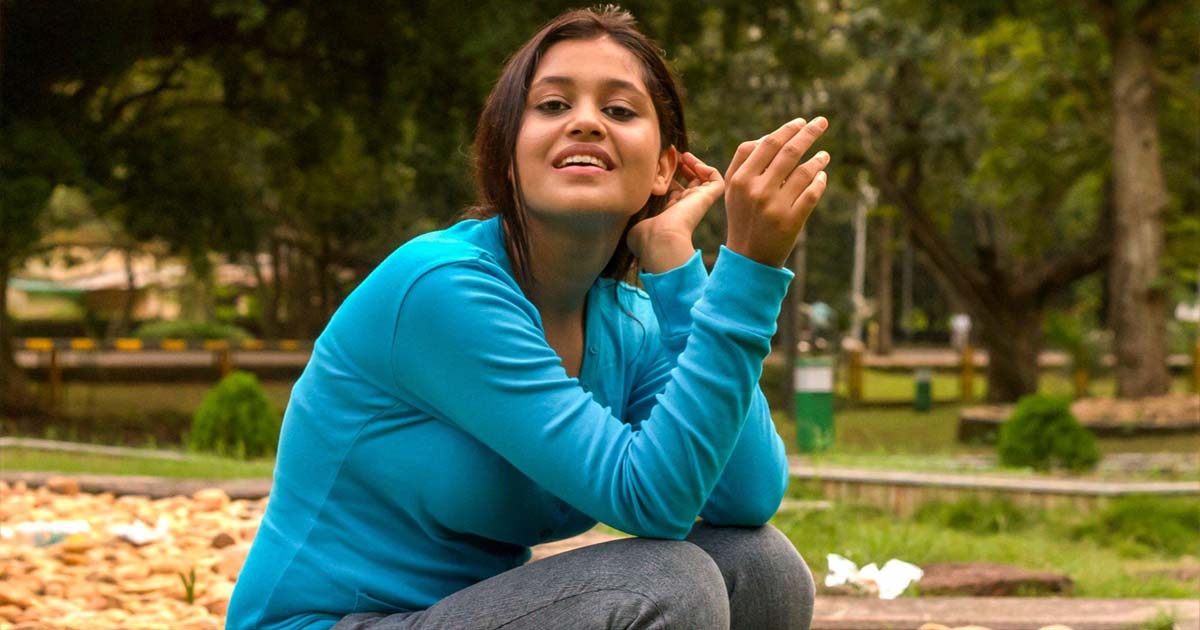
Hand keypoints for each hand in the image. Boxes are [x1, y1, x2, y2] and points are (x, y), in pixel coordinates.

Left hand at [628, 151, 724, 272]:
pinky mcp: (707, 198)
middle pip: (690, 182)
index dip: (669, 175)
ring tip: (684, 155)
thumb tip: (620, 200)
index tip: (658, 163)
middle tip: (673, 155)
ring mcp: (697, 202)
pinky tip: (693, 164)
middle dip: (683, 166)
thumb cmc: (644, 234)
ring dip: (696, 164)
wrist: (659, 239)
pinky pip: (717, 180)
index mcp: (669, 213)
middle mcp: (685, 207)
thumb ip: (631, 206)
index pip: (674, 190)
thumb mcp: (634, 216)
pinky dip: (708, 169)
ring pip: (704, 179)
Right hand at [724, 117, 829, 267]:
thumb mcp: (733, 188)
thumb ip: (744, 159)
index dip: (787, 129)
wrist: (748, 257)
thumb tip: (772, 135)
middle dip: (809, 133)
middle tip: (822, 122)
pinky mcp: (791, 221)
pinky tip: (822, 176)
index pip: (768, 144)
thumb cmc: (742, 215)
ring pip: (804, 171)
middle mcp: (757, 190)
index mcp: (741, 179)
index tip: (801, 122)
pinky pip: (812, 193)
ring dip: (818, 159)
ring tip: (824, 155)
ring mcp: (775, 206)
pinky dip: (820, 181)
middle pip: (789, 152)